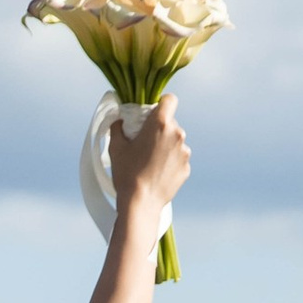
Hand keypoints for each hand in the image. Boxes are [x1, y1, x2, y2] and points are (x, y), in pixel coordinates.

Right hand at [112, 101, 190, 224]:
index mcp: (160, 124)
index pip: (170, 100)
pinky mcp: (186, 168)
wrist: (141, 203)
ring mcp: (184, 152)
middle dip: (159, 129)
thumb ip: (118, 127)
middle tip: (144, 143)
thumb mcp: (116, 147)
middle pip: (171, 123)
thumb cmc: (127, 173)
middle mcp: (177, 134)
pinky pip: (178, 159)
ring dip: (165, 146)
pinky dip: (169, 162)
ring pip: (175, 142)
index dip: (162, 104)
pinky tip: (156, 173)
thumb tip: (119, 120)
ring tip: (149, 162)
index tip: (153, 114)